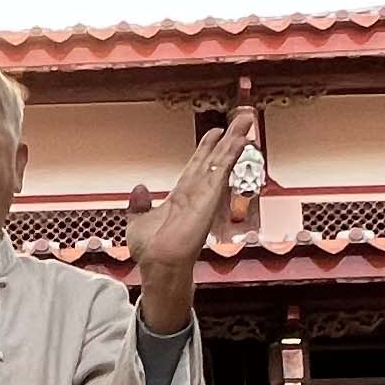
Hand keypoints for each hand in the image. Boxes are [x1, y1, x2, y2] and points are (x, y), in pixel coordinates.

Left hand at [125, 112, 250, 332]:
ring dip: (235, 141)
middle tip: (241, 120)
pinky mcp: (210, 199)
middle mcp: (197, 193)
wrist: (158, 264)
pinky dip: (231, 155)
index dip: (206, 149)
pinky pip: (222, 172)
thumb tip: (140, 188)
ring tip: (246, 122)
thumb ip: (139, 204)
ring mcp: (205, 195)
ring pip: (222, 162)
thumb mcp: (138, 222)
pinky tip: (240, 141)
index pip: (197, 167)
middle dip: (228, 139)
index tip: (214, 133)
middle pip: (215, 160)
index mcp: (182, 197)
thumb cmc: (151, 251)